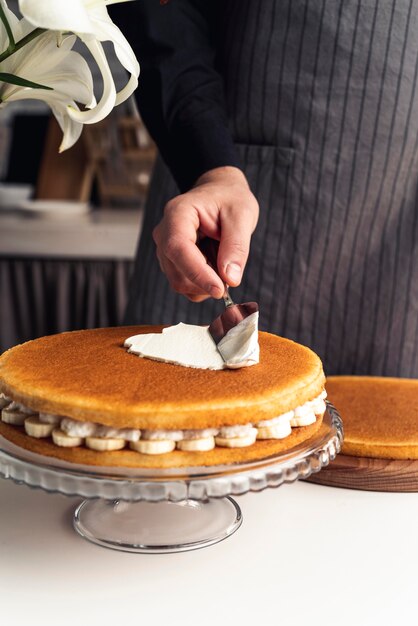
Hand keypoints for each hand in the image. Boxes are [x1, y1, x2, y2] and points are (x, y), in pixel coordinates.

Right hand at [152, 166, 258, 301]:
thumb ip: (236, 247)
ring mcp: (165, 250)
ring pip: (180, 283)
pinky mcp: (172, 262)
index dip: (197, 273)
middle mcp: (164, 233)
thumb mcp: (242, 216)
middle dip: (205, 283)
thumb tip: (230, 279)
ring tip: (224, 262)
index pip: (178, 249)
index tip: (219, 290)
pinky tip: (216, 267)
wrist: (220, 194)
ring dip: (206, 284)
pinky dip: (204, 284)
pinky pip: (186, 284)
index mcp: (178, 214)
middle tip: (232, 275)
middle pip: (176, 273)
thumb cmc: (230, 199)